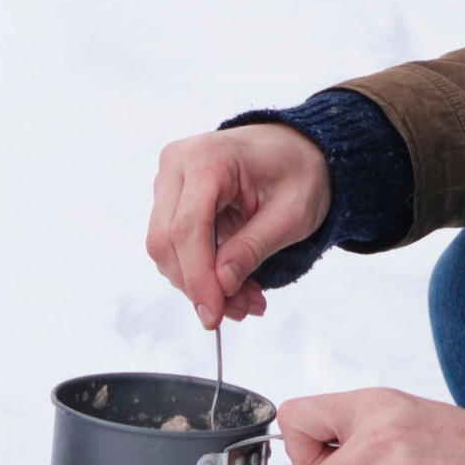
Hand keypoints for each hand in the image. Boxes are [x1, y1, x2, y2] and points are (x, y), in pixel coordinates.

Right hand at [146, 124, 330, 329]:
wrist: (296, 148)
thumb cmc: (299, 171)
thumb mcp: (292, 214)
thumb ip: (253, 248)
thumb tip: (220, 286)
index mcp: (207, 159)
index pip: (186, 229)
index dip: (197, 278)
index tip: (213, 316)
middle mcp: (177, 165)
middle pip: (166, 241)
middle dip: (199, 286)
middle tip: (240, 311)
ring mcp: (169, 181)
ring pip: (166, 249)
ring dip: (202, 284)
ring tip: (248, 299)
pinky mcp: (171, 198)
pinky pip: (175, 246)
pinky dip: (201, 272)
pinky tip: (235, 283)